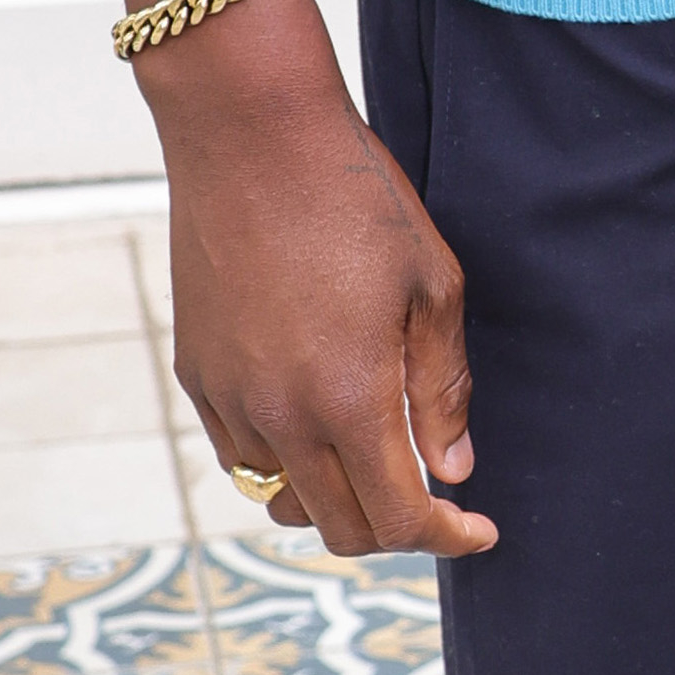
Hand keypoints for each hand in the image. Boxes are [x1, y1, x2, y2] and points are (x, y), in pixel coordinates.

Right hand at [143, 0, 495, 556]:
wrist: (250, 136)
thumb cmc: (356, 198)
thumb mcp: (431, 285)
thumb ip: (442, 389)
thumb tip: (452, 469)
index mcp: (349, 398)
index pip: (399, 519)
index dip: (447, 537)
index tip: (480, 531)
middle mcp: (280, 416)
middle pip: (340, 529)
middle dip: (396, 527)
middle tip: (435, 491)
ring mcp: (229, 401)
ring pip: (284, 498)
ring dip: (335, 496)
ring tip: (376, 453)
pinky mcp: (195, 376)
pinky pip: (242, 454)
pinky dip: (285, 460)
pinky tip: (318, 414)